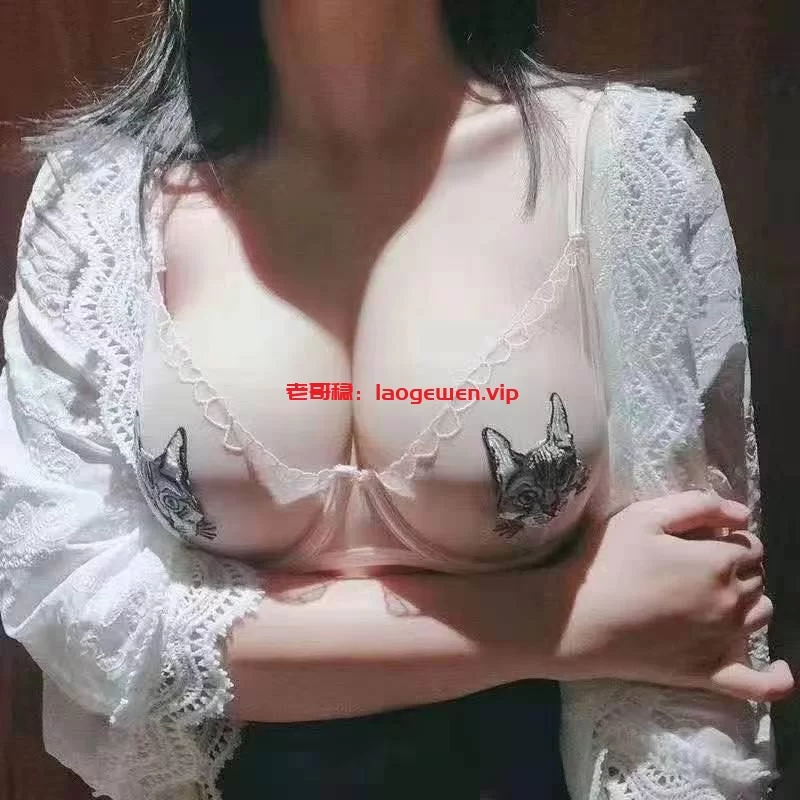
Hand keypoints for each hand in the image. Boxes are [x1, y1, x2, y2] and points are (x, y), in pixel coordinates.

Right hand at [556, 491, 792, 700]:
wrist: (578, 620)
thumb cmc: (607, 562)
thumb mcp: (644, 516)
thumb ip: (698, 505)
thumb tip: (742, 514)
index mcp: (718, 562)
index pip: (749, 545)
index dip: (729, 538)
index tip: (701, 539)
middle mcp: (732, 602)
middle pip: (756, 578)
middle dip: (737, 567)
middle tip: (695, 565)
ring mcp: (723, 641)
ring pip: (760, 616)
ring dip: (748, 602)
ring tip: (712, 597)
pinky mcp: (708, 673)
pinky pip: (759, 685)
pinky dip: (776, 679)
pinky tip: (781, 671)